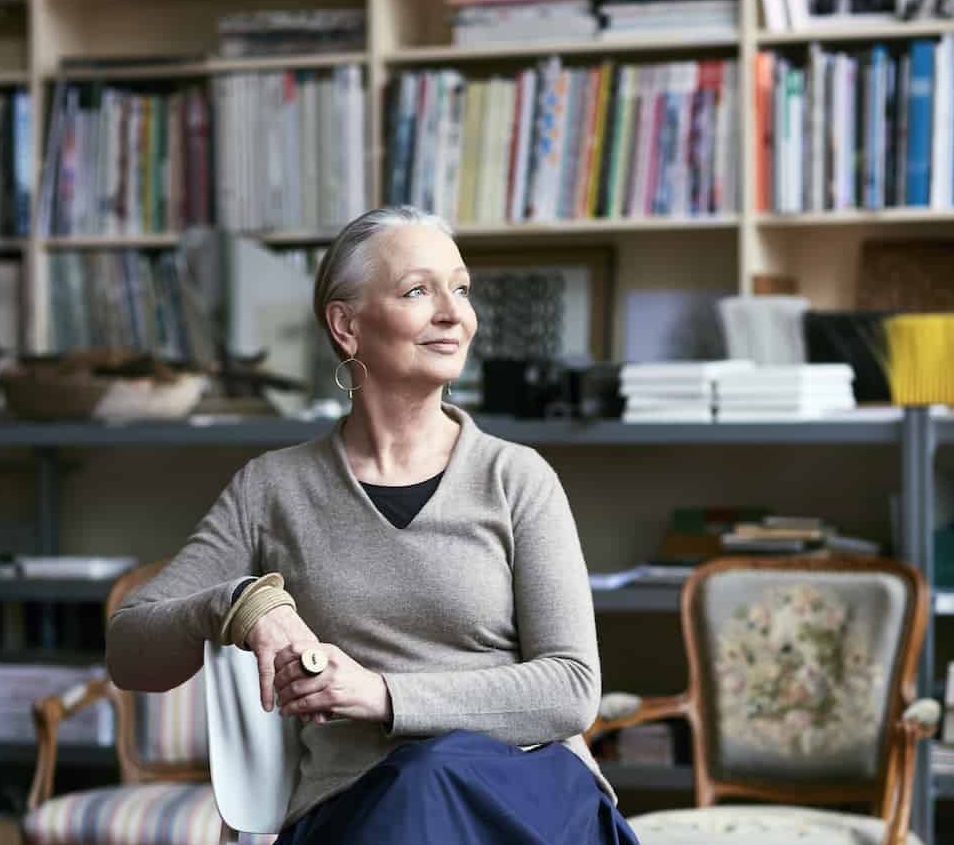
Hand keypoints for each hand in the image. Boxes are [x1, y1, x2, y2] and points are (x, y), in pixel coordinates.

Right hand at [245, 604, 319, 711]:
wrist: (267, 610)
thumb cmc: (286, 629)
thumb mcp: (305, 646)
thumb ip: (312, 665)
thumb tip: (322, 686)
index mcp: (312, 647)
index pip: (323, 674)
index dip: (326, 692)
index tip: (330, 709)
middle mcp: (300, 648)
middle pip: (308, 678)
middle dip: (311, 698)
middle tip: (314, 716)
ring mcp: (282, 649)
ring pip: (288, 678)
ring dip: (290, 697)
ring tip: (292, 712)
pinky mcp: (265, 649)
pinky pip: (266, 673)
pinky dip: (267, 691)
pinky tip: (268, 705)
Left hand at [273, 643, 392, 725]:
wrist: (378, 695)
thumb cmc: (356, 680)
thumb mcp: (337, 661)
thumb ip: (317, 660)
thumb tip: (290, 666)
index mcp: (328, 650)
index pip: (295, 647)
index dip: (280, 659)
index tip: (275, 668)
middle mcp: (329, 662)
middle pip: (291, 670)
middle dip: (278, 683)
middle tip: (276, 690)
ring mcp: (331, 680)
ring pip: (294, 689)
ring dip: (283, 699)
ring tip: (282, 703)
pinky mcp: (332, 698)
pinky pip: (303, 704)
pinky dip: (291, 709)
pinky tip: (288, 711)